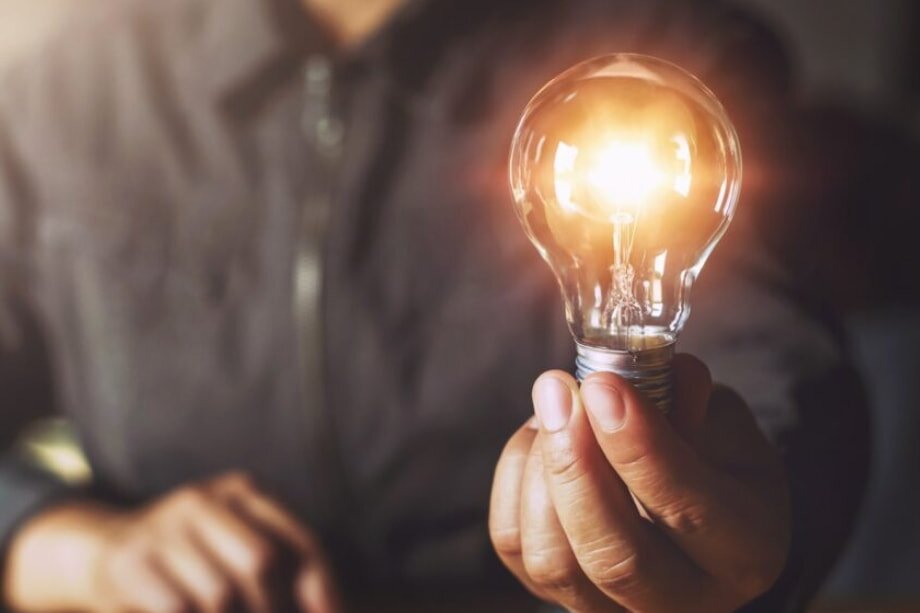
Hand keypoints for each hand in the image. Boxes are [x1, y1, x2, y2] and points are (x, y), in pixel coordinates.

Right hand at [4, 472, 342, 612]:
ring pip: (220, 593)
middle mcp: (202, 500)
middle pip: (260, 562)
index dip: (321, 583)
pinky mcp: (131, 563)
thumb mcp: (237, 543)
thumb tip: (334, 609)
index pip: (297, 539)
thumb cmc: (192, 556)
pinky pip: (178, 608)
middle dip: (269, 605)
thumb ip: (286, 566)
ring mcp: (163, 528)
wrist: (102, 551)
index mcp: (241, 491)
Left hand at [489, 355, 789, 612]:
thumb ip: (687, 398)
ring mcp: (610, 606)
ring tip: (555, 405)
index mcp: (744, 551)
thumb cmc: (712, 455)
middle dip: (575, 466)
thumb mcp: (726, 422)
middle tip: (558, 391)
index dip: (639, 447)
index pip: (686, 511)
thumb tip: (624, 381)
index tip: (604, 386)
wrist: (690, 499)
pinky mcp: (552, 591)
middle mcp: (680, 599)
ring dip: (541, 468)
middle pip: (612, 557)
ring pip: (552, 557)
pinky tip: (539, 437)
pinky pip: (513, 541)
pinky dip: (516, 477)